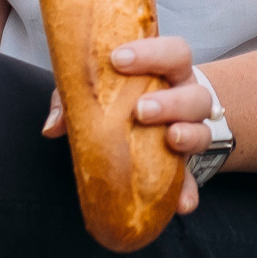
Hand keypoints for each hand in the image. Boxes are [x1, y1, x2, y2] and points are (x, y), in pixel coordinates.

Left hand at [40, 34, 210, 214]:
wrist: (155, 114)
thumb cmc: (123, 93)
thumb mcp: (97, 89)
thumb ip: (73, 99)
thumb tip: (53, 126)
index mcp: (168, 72)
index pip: (173, 52)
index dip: (152, 53)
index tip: (119, 59)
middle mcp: (187, 97)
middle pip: (197, 93)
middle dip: (172, 101)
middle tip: (141, 109)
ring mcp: (190, 130)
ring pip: (203, 130)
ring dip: (189, 135)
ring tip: (170, 139)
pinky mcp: (186, 164)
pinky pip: (194, 180)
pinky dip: (189, 192)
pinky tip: (181, 205)